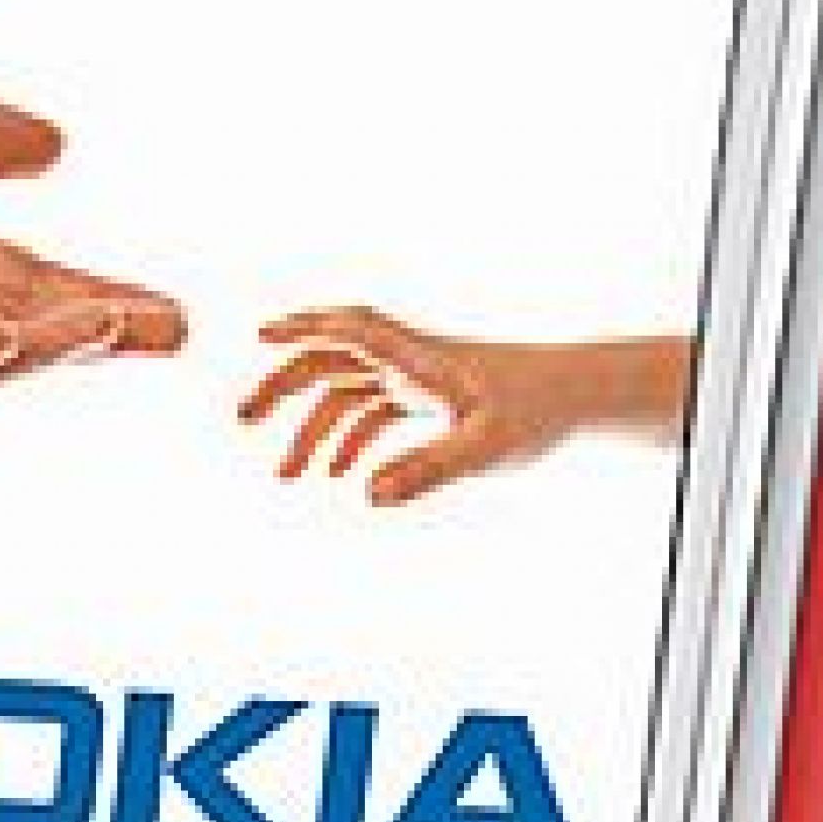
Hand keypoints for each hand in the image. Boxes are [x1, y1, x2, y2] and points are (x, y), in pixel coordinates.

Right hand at [240, 308, 696, 507]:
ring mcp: (418, 381)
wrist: (580, 400)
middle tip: (242, 418)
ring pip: (347, 393)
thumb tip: (366, 494)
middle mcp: (411, 362)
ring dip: (312, 430)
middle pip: (332, 360)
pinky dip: (348, 440)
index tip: (258, 335)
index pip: (352, 330)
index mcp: (419, 359)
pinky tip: (338, 477)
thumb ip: (426, 470)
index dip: (303, 327)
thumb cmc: (538, 413)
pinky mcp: (429, 402)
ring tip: (286, 478)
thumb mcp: (484, 448)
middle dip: (283, 384)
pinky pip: (374, 414)